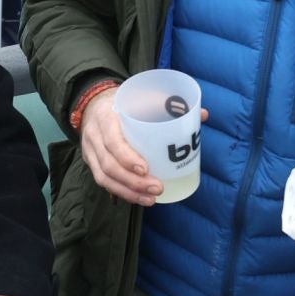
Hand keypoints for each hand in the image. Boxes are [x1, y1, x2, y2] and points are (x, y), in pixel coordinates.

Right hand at [78, 86, 209, 207]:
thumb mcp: (142, 97)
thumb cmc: (125, 102)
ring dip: (128, 191)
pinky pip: (103, 182)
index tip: (146, 169)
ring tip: (151, 198)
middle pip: (109, 164)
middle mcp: (94, 135)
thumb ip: (170, 105)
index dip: (127, 157)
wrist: (95, 104)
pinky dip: (121, 192)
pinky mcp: (92, 162)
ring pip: (104, 177)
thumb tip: (203, 115)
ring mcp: (90, 151)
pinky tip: (138, 198)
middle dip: (133, 182)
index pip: (112, 140)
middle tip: (158, 188)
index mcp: (106, 116)